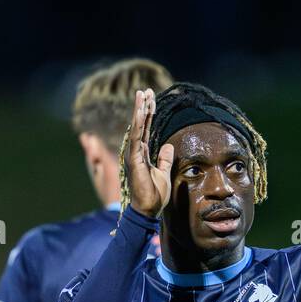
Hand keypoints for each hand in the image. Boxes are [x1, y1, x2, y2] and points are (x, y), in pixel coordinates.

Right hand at [126, 88, 173, 216]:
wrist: (148, 210)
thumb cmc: (154, 195)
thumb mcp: (164, 173)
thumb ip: (164, 159)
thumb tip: (167, 145)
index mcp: (142, 155)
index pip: (145, 130)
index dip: (148, 115)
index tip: (152, 100)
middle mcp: (135, 152)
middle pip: (139, 125)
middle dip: (143, 107)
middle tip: (147, 91)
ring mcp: (132, 155)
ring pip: (136, 127)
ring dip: (139, 110)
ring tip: (142, 94)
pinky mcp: (133, 159)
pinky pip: (136, 137)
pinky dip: (137, 123)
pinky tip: (140, 110)